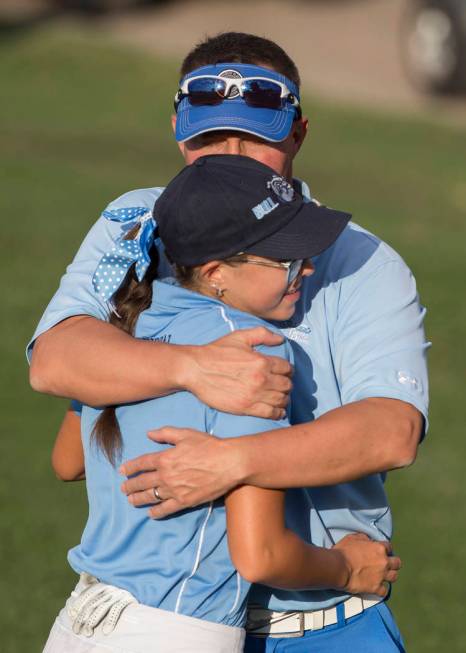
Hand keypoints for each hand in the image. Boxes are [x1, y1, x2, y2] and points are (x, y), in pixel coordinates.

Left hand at [120, 427, 243, 518]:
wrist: (228, 463)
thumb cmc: (209, 446)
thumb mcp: (186, 434)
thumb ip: (165, 433)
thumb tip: (148, 434)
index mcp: (164, 458)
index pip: (141, 463)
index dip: (129, 467)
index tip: (122, 470)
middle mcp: (165, 475)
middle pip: (142, 482)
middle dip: (130, 485)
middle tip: (123, 488)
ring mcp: (174, 490)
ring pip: (150, 496)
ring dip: (138, 499)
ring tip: (130, 500)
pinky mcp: (184, 502)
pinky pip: (165, 509)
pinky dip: (156, 512)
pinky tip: (150, 513)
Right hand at [181, 327, 292, 419]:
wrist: (195, 369)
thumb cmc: (216, 351)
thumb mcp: (239, 337)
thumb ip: (262, 334)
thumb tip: (280, 340)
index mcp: (262, 361)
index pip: (287, 368)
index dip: (288, 370)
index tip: (285, 372)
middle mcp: (261, 379)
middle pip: (287, 385)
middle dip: (287, 384)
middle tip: (283, 385)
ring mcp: (254, 395)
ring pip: (281, 400)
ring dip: (284, 398)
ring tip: (280, 397)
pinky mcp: (246, 408)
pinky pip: (270, 413)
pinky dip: (278, 413)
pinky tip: (278, 411)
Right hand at [333, 533, 400, 596]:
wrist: (338, 567)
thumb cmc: (344, 551)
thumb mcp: (353, 538)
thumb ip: (365, 538)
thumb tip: (369, 541)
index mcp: (379, 548)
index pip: (389, 547)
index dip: (385, 549)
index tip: (380, 551)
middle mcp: (384, 562)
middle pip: (397, 563)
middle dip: (392, 563)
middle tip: (385, 564)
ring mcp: (381, 576)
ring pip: (394, 577)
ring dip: (389, 576)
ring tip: (383, 576)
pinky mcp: (376, 588)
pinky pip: (384, 591)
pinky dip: (381, 589)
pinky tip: (376, 587)